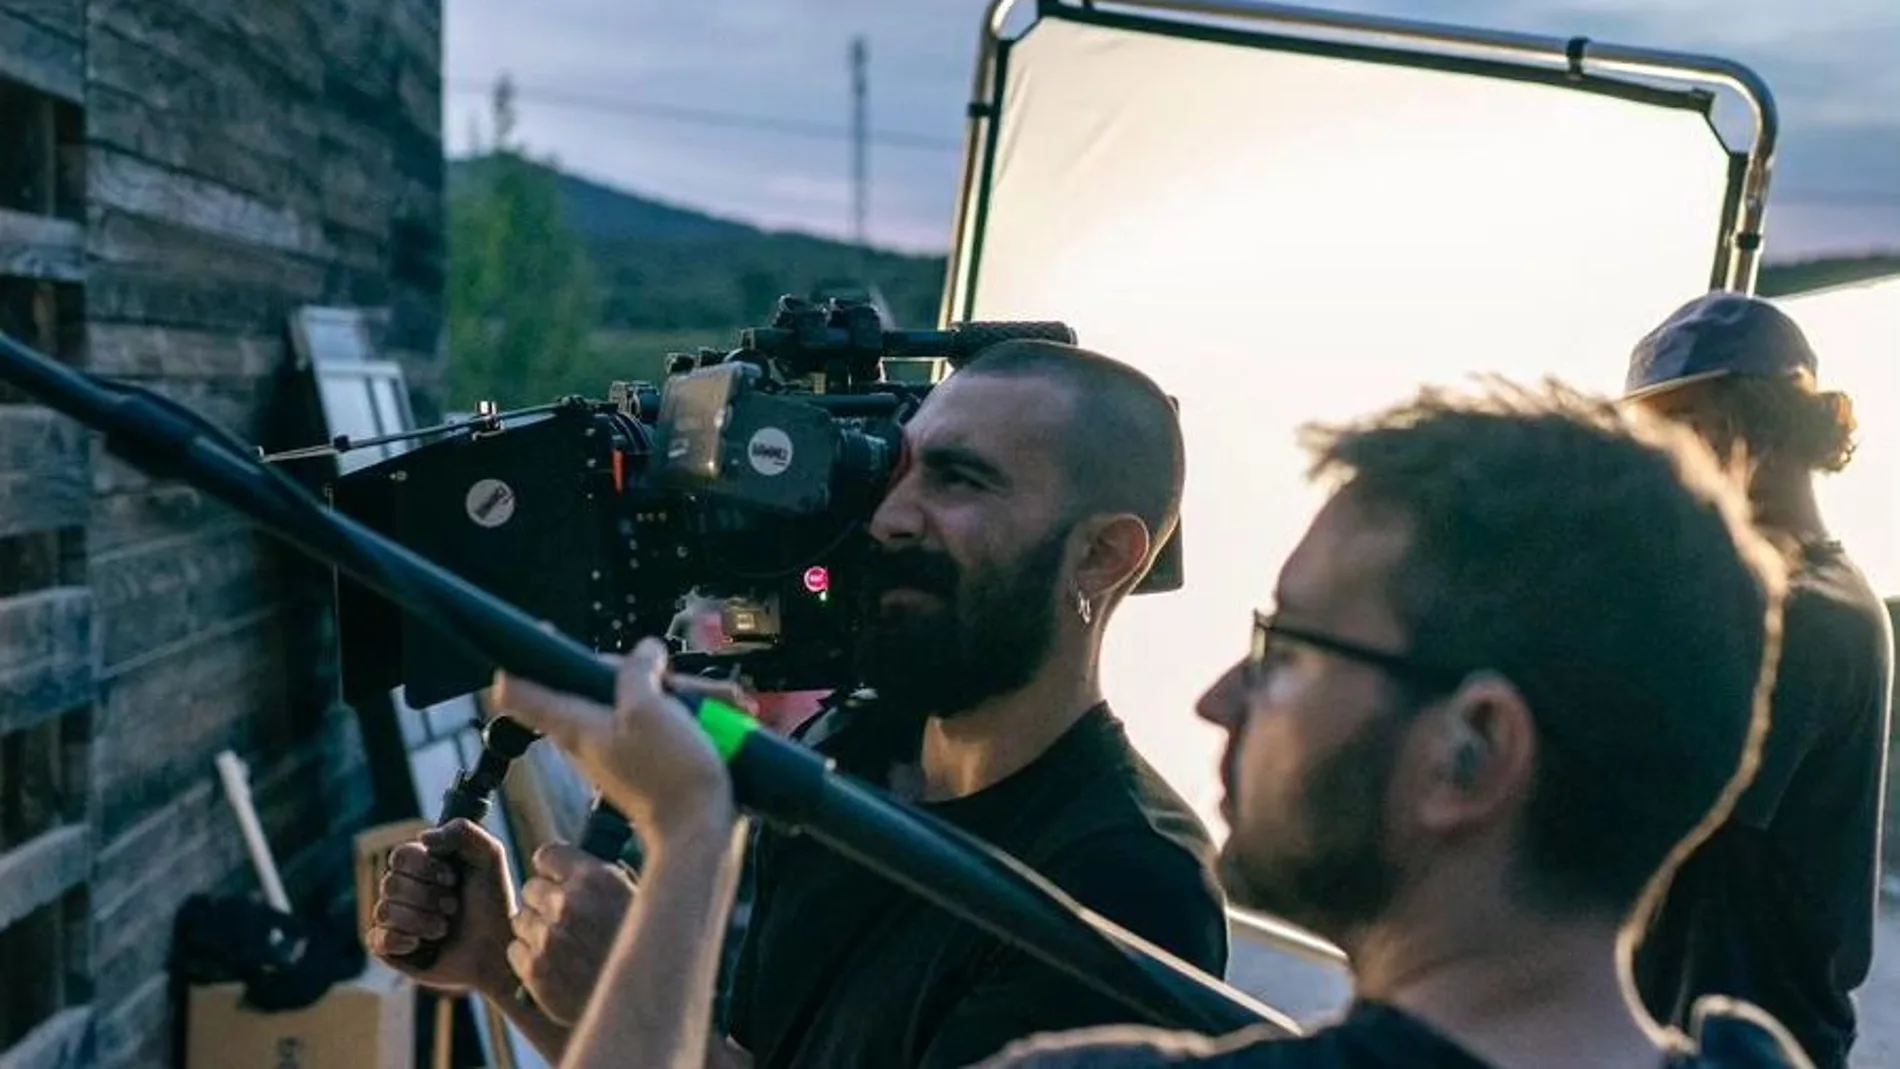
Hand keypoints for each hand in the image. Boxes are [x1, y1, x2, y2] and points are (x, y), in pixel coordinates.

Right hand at [368, 819, 517, 994]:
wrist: (498, 947)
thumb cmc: (493, 901)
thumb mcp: (488, 856)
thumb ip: (462, 832)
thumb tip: (422, 838)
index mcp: (420, 865)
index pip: (400, 856)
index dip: (425, 867)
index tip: (453, 879)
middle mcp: (402, 889)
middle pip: (390, 883)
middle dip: (429, 897)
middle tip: (454, 907)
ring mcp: (393, 919)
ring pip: (384, 911)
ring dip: (422, 921)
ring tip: (444, 928)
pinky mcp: (389, 949)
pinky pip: (377, 939)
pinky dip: (402, 941)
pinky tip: (420, 944)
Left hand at [490, 638, 749, 840]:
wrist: (699, 831)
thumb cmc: (669, 774)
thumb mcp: (650, 707)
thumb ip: (638, 671)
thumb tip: (644, 650)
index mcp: (574, 724)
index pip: (518, 692)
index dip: (524, 659)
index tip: (544, 638)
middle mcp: (587, 738)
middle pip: (589, 685)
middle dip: (631, 669)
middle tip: (664, 672)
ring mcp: (615, 751)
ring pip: (630, 701)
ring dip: (668, 692)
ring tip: (707, 698)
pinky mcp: (643, 762)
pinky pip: (654, 723)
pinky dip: (680, 714)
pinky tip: (713, 714)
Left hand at [507, 843, 636, 1024]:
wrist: (652, 1000)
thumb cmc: (652, 949)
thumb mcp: (640, 896)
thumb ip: (603, 878)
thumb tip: (576, 868)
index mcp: (595, 877)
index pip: (547, 855)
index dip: (555, 871)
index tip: (563, 883)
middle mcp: (567, 903)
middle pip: (531, 888)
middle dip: (545, 902)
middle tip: (567, 920)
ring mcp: (548, 938)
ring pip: (521, 920)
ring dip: (537, 930)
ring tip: (567, 947)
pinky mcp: (535, 971)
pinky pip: (516, 951)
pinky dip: (531, 958)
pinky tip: (558, 966)